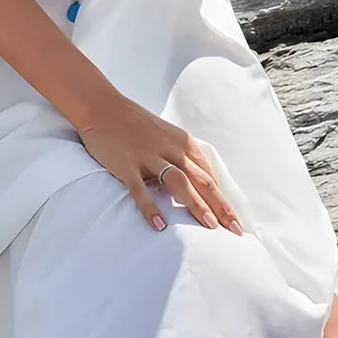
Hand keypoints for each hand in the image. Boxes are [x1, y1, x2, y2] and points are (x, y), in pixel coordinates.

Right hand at [75, 93, 244, 235]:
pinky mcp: (127, 165)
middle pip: (201, 180)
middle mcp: (170, 148)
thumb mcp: (166, 135)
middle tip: (234, 230)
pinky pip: (140, 189)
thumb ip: (182, 157)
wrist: (103, 107)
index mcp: (182, 142)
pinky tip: (159, 225)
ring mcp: (148, 156)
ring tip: (208, 226)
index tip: (235, 221)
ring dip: (195, 204)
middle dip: (220, 206)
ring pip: (178, 182)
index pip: (208, 175)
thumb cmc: (136, 124)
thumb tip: (200, 184)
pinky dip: (151, 207)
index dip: (223, 199)